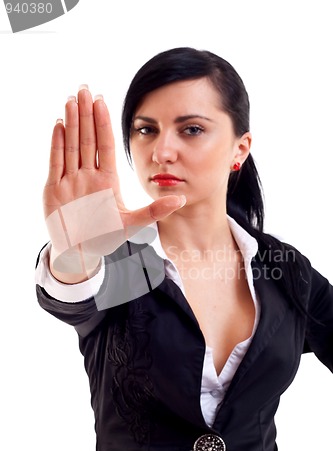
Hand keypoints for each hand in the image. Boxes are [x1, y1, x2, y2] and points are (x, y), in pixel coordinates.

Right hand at [44, 86, 185, 279]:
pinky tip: (58, 124)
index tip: (103, 102)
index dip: (104, 123)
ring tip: (72, 99)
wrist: (82, 253)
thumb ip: (155, 210)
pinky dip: (56, 143)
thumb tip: (181, 199)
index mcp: (107, 180)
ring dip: (71, 123)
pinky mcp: (55, 189)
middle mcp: (89, 176)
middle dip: (86, 115)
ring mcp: (71, 181)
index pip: (106, 145)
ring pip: (71, 145)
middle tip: (85, 89)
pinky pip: (56, 161)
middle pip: (88, 139)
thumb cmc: (105, 238)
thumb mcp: (132, 222)